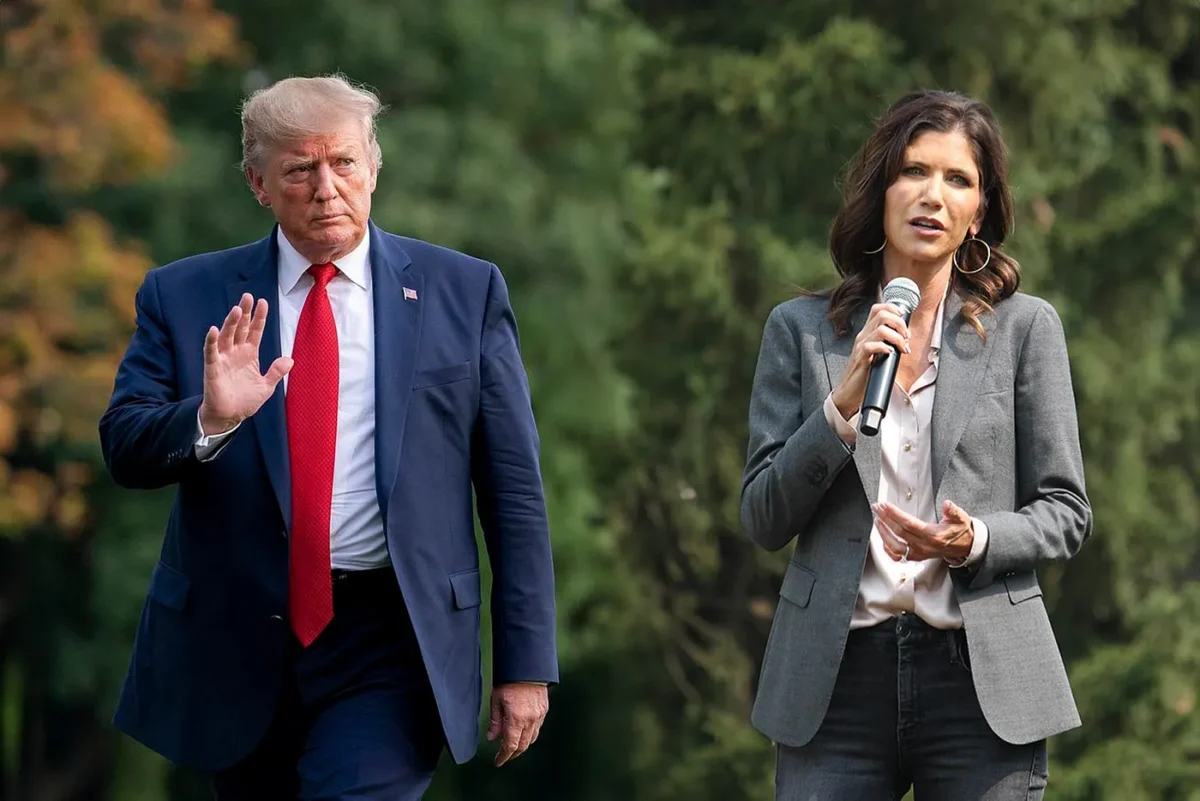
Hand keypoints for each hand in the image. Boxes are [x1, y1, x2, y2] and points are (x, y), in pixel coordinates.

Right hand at [198, 294, 291, 433]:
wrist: (230, 416)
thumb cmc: (245, 400)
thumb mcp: (266, 386)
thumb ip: (276, 372)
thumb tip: (290, 359)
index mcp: (249, 354)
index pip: (255, 331)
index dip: (259, 317)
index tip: (263, 302)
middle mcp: (236, 352)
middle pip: (240, 328)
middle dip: (244, 313)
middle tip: (248, 297)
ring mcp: (223, 359)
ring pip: (227, 336)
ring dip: (231, 323)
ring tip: (236, 309)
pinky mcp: (212, 368)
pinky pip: (211, 352)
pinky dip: (212, 341)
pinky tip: (214, 330)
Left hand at [486, 682, 548, 765]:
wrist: (527, 667)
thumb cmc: (509, 681)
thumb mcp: (496, 700)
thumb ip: (495, 721)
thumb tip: (491, 738)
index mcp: (516, 719)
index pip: (510, 746)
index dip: (504, 756)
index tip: (498, 761)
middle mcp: (530, 720)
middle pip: (522, 745)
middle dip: (513, 754)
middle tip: (504, 756)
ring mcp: (539, 716)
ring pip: (532, 738)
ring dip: (522, 745)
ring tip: (513, 746)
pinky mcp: (544, 710)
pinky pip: (537, 728)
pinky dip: (530, 735)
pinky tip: (523, 732)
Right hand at [831, 302, 910, 419]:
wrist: (849, 391)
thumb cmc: (865, 373)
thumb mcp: (876, 353)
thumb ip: (886, 342)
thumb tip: (905, 337)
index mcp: (867, 332)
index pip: (878, 309)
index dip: (893, 309)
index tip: (903, 320)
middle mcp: (863, 336)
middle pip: (882, 315)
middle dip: (900, 324)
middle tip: (906, 337)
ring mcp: (860, 346)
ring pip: (881, 329)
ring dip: (897, 337)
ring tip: (902, 348)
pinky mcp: (860, 359)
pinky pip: (871, 346)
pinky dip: (884, 348)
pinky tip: (890, 354)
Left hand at [872, 499, 973, 562]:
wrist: (965, 547)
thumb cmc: (960, 531)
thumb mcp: (961, 518)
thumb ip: (953, 511)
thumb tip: (947, 504)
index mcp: (933, 535)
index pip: (909, 524)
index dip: (895, 514)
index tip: (885, 505)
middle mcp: (924, 546)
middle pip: (899, 533)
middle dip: (885, 519)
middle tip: (876, 508)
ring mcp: (919, 553)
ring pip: (895, 546)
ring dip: (883, 533)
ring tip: (877, 521)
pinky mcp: (917, 557)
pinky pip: (898, 557)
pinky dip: (888, 549)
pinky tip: (883, 539)